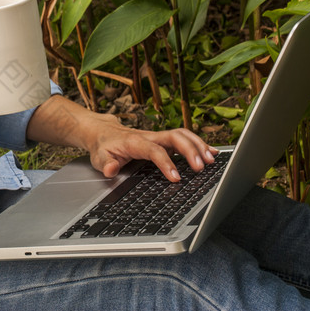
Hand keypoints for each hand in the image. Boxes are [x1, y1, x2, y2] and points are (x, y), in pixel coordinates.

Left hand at [87, 117, 217, 181]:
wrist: (102, 131)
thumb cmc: (103, 146)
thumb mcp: (98, 157)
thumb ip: (105, 164)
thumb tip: (111, 169)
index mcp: (135, 142)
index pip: (154, 150)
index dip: (166, 163)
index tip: (176, 178)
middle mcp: (149, 136)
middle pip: (174, 137)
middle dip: (190, 150)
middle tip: (201, 167)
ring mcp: (157, 137)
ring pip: (182, 135)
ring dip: (198, 145)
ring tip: (211, 160)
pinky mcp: (163, 140)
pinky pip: (183, 138)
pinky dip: (198, 144)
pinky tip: (211, 153)